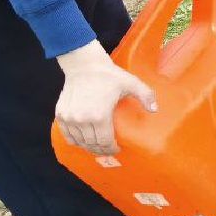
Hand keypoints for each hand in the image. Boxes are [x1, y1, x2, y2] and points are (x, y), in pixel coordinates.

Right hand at [56, 40, 156, 154]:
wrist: (84, 65)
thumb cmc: (108, 75)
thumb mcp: (131, 83)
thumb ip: (146, 95)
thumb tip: (154, 110)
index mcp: (100, 116)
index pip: (105, 142)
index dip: (111, 149)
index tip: (116, 148)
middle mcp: (82, 120)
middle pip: (92, 144)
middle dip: (101, 149)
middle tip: (108, 148)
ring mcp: (70, 119)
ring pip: (79, 142)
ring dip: (89, 146)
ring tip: (97, 145)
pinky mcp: (61, 115)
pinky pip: (67, 135)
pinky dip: (75, 141)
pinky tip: (83, 140)